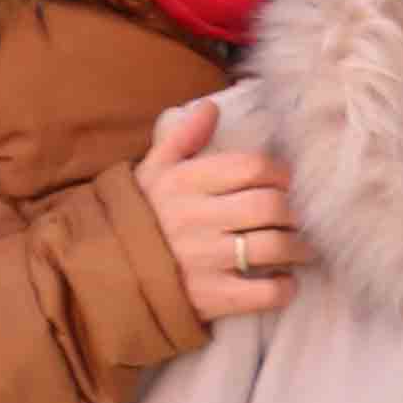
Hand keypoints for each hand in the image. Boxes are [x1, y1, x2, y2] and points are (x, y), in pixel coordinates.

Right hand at [137, 97, 299, 320]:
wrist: (103, 273)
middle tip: (296, 218)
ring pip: (274, 247)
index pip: (253, 167)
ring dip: (298, 248)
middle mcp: (196, 218)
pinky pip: (264, 293)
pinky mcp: (210, 297)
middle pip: (271, 206)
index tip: (284, 183)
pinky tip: (283, 281)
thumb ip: (183, 137)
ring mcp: (204, 259)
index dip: (280, 173)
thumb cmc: (138, 216)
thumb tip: (210, 105)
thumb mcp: (152, 171)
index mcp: (185, 183)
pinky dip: (284, 288)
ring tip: (299, 248)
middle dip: (294, 212)